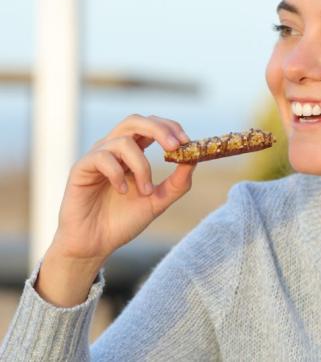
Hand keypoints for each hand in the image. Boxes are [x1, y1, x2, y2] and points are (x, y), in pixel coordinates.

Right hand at [50, 114, 194, 263]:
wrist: (94, 244)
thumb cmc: (123, 220)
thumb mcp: (158, 201)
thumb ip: (177, 183)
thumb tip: (194, 159)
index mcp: (132, 151)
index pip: (151, 125)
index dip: (170, 127)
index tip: (187, 142)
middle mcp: (113, 149)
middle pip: (135, 120)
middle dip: (159, 130)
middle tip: (175, 146)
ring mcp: (96, 156)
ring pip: (123, 141)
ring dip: (142, 165)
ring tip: (146, 191)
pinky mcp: (81, 168)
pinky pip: (102, 157)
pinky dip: (118, 173)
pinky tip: (122, 191)